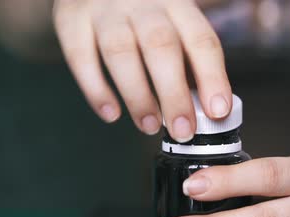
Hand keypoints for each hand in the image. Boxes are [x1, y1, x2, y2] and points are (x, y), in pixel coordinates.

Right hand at [53, 0, 230, 141]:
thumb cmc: (146, 14)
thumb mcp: (175, 25)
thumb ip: (190, 62)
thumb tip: (208, 110)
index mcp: (177, 5)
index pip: (201, 40)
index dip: (212, 77)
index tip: (218, 111)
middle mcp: (143, 3)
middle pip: (161, 46)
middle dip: (174, 94)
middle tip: (182, 130)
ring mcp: (105, 9)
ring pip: (120, 52)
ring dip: (138, 96)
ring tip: (150, 126)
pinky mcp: (71, 19)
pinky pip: (80, 57)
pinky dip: (96, 90)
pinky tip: (112, 113)